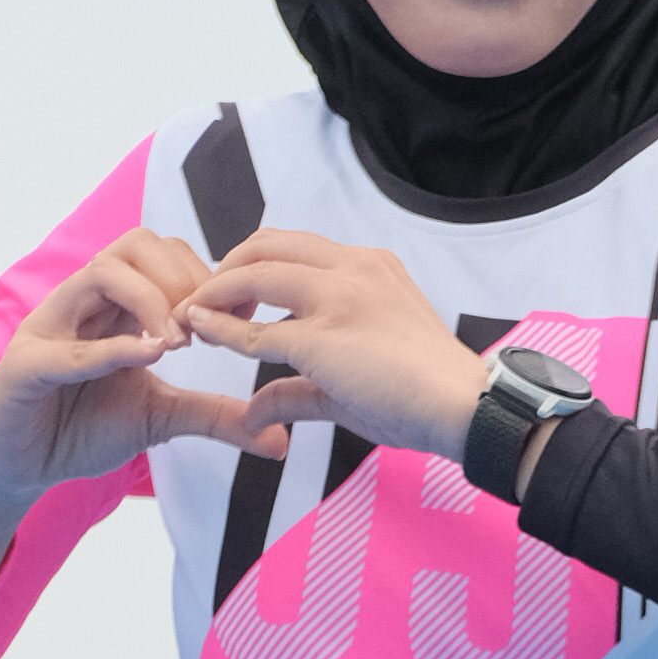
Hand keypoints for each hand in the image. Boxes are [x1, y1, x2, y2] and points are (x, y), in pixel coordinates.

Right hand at [0, 232, 312, 594]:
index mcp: (115, 305)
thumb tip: (278, 440)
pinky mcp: (23, 366)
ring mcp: (49, 328)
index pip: (164, 254)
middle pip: (134, 244)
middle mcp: (82, 303)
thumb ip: (214, 416)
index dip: (206, 275)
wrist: (20, 467)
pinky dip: (110, 349)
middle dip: (181, 277)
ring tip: (176, 342)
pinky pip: (66, 347)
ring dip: (149, 300)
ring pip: (100, 273)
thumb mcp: (162, 417)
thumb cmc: (81, 428)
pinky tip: (148, 359)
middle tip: (205, 327)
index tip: (240, 313)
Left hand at [178, 229, 488, 463]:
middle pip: (267, 244)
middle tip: (205, 301)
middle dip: (227, 266)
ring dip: (215, 292)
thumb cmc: (423, 396)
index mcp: (370, 265)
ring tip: (193, 317)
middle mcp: (353, 268)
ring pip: (253, 274)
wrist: (463, 408)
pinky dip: (220, 330)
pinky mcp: (322, 337)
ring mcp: (338, 297)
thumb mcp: (357, 377)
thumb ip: (297, 389)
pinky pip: (255, 332)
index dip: (255, 265)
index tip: (234, 297)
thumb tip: (255, 414)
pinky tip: (200, 331)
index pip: (297, 247)